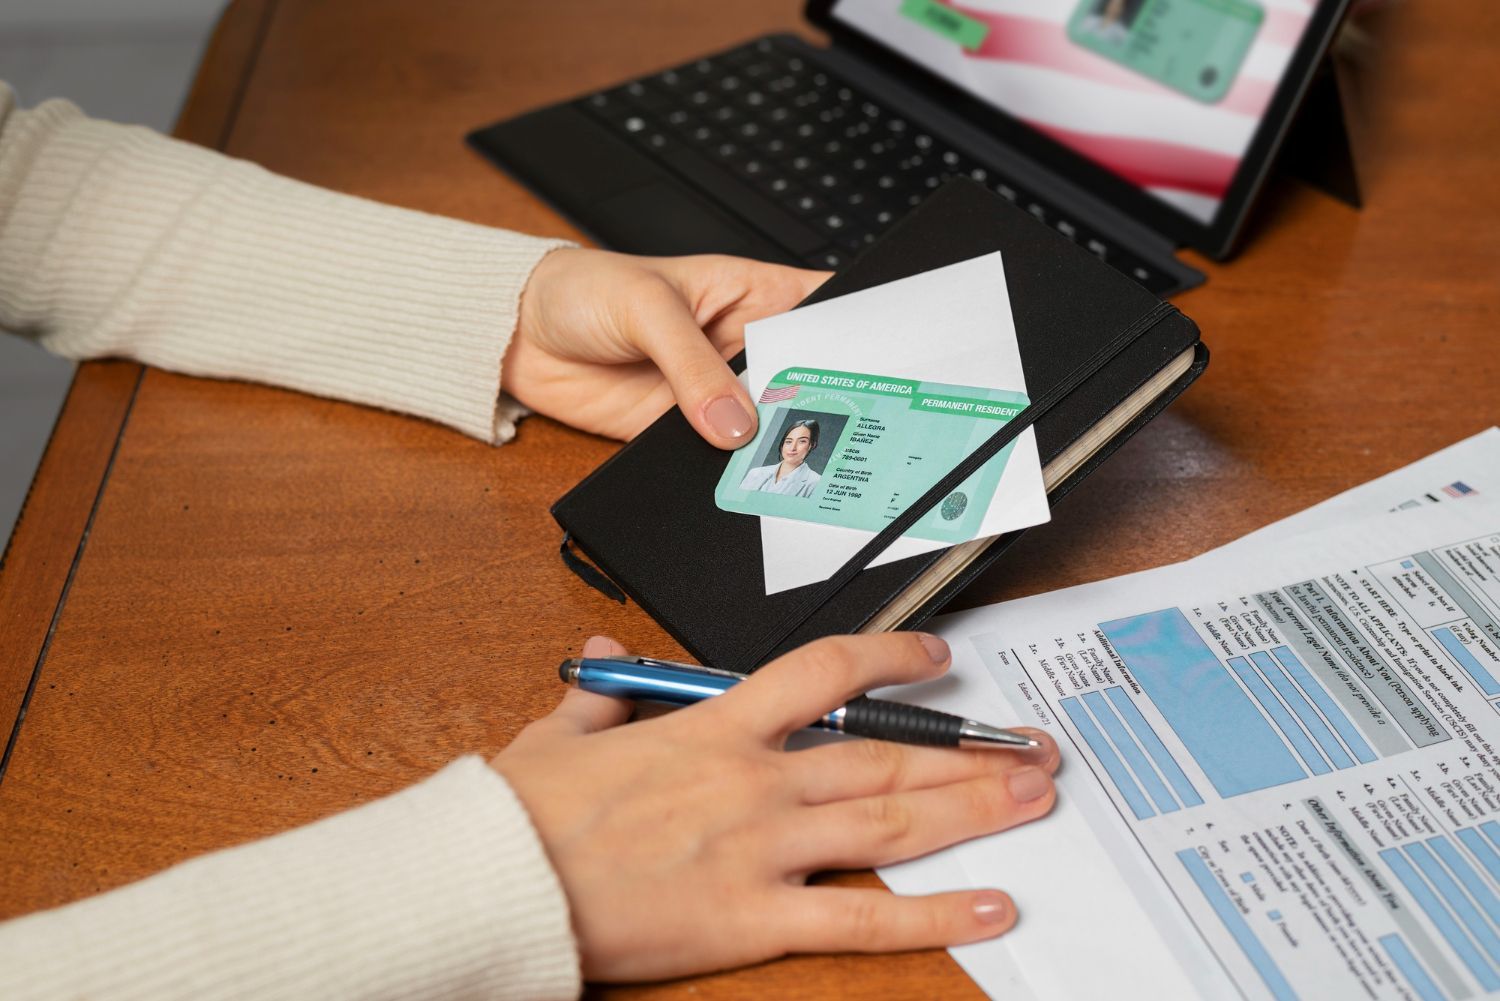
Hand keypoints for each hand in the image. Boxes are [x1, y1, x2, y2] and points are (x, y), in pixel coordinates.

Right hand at [490, 632, 1059, 981]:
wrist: (500, 881)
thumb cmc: (527, 814)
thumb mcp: (561, 735)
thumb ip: (602, 692)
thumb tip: (603, 651)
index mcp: (712, 728)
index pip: (824, 673)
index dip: (892, 658)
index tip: (938, 658)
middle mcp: (753, 781)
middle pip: (883, 753)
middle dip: (966, 750)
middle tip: (1030, 748)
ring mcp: (760, 847)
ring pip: (889, 820)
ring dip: (971, 808)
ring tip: (1035, 799)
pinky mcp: (753, 917)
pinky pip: (860, 916)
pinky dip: (933, 914)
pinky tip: (989, 906)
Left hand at [506, 249, 827, 446]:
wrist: (518, 335)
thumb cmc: (583, 290)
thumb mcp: (648, 309)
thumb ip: (693, 366)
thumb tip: (734, 421)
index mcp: (751, 296)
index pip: (822, 309)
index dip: (856, 332)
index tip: (883, 362)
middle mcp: (740, 347)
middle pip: (803, 380)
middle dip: (821, 403)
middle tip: (840, 426)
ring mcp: (714, 395)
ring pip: (765, 427)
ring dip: (773, 444)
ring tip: (790, 458)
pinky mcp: (681, 435)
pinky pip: (718, 461)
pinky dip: (730, 473)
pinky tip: (739, 477)